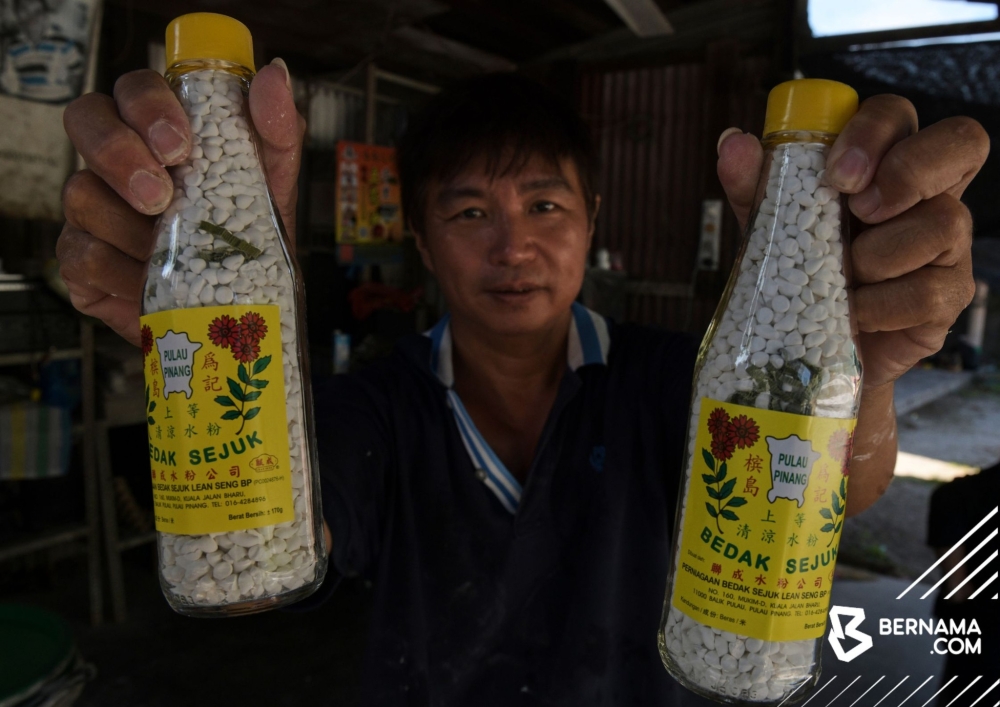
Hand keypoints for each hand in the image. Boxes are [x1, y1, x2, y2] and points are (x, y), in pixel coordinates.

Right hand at [58, 60, 305, 345]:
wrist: (242, 313)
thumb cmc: (252, 238)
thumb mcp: (275, 186)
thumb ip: (277, 132)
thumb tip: (273, 75)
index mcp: (160, 130)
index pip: (134, 89)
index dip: (147, 106)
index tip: (180, 145)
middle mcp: (118, 160)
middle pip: (84, 119)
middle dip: (118, 153)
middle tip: (160, 196)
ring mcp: (93, 208)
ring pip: (83, 194)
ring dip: (133, 229)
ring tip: (173, 253)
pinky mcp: (82, 261)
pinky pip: (82, 255)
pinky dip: (123, 273)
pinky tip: (152, 283)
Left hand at [716, 95, 988, 388]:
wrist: (810, 354)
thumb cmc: (797, 278)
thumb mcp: (768, 230)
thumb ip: (755, 187)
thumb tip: (733, 141)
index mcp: (882, 164)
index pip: (899, 115)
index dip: (874, 130)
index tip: (835, 173)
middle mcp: (926, 193)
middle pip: (963, 141)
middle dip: (908, 170)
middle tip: (859, 209)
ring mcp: (948, 244)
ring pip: (943, 222)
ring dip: (878, 254)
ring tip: (841, 279)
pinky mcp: (949, 296)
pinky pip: (928, 292)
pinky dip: (879, 306)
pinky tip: (852, 315)